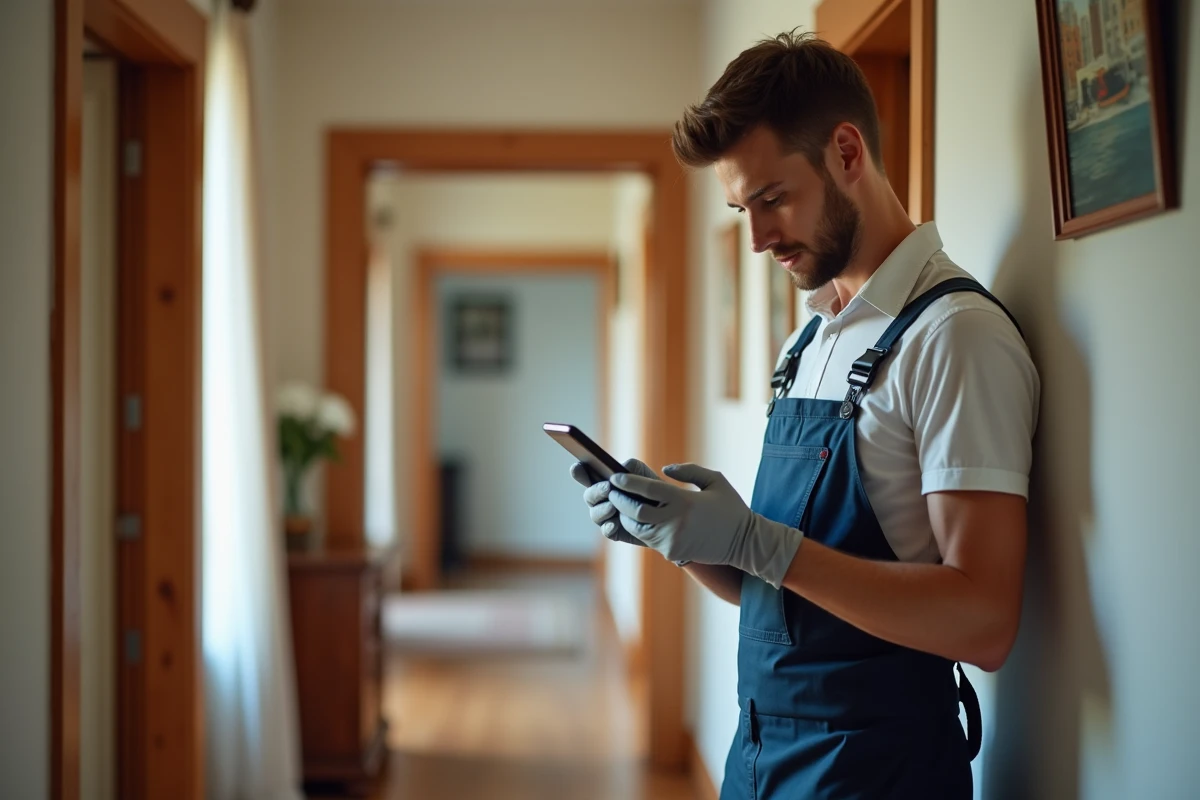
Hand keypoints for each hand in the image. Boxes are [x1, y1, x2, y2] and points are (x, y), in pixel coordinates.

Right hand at [570, 458, 659, 546]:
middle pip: (588, 495)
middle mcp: (601, 499)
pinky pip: (606, 530)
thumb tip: (616, 472)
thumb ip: (631, 469)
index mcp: (605, 481)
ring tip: (613, 506)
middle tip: (608, 488)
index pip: (586, 475)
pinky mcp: (615, 530)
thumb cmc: (653, 490)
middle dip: (596, 491)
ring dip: (602, 509)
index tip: (577, 467)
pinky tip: (614, 523)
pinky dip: (609, 527)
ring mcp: (606, 516)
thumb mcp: (644, 475)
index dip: (579, 471)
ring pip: (595, 513)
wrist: (667, 514)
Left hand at [608, 463, 803, 587]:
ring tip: (621, 505)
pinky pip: (648, 540)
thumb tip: (663, 468)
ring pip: (637, 529)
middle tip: (611, 491)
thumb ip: (688, 471)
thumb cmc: (730, 508)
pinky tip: (636, 518)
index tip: (615, 476)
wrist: (746, 543)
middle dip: (620, 500)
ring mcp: (673, 540)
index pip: (648, 490)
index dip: (628, 482)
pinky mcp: (672, 552)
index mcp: (684, 501)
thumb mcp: (715, 480)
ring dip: (626, 517)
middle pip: (636, 511)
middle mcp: (675, 521)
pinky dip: (640, 529)